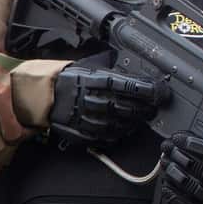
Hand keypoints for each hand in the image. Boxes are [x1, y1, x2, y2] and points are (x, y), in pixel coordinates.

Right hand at [48, 62, 162, 146]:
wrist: (43, 94)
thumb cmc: (69, 79)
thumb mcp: (89, 67)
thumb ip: (111, 71)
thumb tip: (136, 72)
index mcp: (93, 80)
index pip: (127, 85)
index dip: (147, 90)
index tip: (159, 92)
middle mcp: (90, 99)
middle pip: (125, 107)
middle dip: (144, 109)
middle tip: (154, 109)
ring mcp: (84, 118)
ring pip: (117, 124)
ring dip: (133, 123)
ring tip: (141, 120)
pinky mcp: (80, 132)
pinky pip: (103, 136)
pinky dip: (117, 135)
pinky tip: (124, 130)